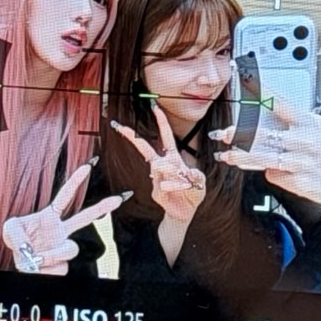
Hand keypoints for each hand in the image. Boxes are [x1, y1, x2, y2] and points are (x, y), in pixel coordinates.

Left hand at [2, 160, 130, 274]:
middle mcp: (61, 231)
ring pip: (70, 249)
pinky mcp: (63, 266)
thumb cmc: (18, 242)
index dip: (75, 182)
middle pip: (85, 218)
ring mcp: (64, 248)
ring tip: (36, 259)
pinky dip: (43, 270)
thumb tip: (30, 245)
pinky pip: (58, 268)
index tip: (88, 166)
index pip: (65, 197)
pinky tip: (37, 269)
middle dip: (102, 207)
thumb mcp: (10, 229)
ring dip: (51, 255)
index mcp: (50, 217)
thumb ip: (15, 230)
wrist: (22, 264)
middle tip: (119, 198)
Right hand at [111, 105, 205, 224]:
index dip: (161, 121)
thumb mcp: (200, 180)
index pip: (166, 136)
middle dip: (132, 137)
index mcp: (173, 158)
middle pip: (145, 147)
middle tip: (119, 126)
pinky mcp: (155, 190)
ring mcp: (157, 177)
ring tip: (186, 183)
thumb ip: (195, 174)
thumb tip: (184, 171)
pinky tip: (181, 190)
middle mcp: (163, 165)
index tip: (154, 107)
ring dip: (175, 173)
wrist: (186, 213)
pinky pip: (164, 183)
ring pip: (160, 166)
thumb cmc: (193, 193)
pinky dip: (176, 186)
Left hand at [211, 97, 320, 272]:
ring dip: (242, 157)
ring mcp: (303, 162)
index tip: (243, 79)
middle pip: (264, 134)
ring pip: (263, 157)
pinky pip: (275, 175)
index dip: (260, 90)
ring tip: (228, 156)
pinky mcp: (300, 181)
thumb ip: (294, 126)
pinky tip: (280, 172)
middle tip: (224, 134)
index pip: (280, 102)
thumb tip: (263, 124)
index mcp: (311, 122)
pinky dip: (273, 174)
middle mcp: (307, 140)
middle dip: (240, 134)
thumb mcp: (319, 132)